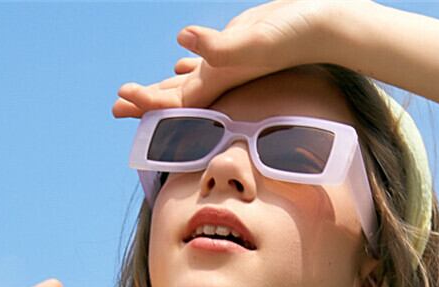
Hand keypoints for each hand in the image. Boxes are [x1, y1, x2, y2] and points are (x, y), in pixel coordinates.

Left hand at [112, 0, 371, 117]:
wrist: (324, 28)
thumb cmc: (291, 37)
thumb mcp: (251, 41)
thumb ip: (217, 46)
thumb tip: (180, 39)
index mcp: (218, 83)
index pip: (173, 102)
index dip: (145, 104)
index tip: (121, 100)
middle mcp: (220, 80)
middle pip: (174, 98)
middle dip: (145, 102)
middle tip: (115, 107)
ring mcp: (228, 66)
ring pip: (188, 81)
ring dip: (163, 87)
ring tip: (139, 92)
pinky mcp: (237, 48)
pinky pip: (206, 60)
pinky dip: (190, 61)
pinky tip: (181, 60)